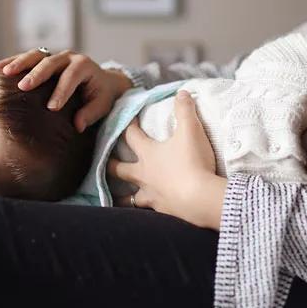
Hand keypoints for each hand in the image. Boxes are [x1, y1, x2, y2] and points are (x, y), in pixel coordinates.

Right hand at [0, 49, 132, 131]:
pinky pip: (26, 58)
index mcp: (84, 66)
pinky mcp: (44, 58)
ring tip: (4, 72)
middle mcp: (68, 57)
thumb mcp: (102, 105)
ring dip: (19, 63)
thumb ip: (91, 113)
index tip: (51, 107)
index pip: (72, 77)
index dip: (62, 91)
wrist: (101, 81)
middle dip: (36, 74)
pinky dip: (12, 61)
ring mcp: (54, 55)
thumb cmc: (101, 95)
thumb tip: (77, 125)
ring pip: (35, 55)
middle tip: (23, 87)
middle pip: (50, 63)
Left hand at [108, 91, 226, 229]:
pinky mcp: (162, 211)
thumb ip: (185, 110)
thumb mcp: (191, 131)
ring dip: (122, 197)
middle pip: (120, 169)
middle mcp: (144, 175)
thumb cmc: (192, 161)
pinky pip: (148, 212)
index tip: (126, 118)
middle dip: (112, 164)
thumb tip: (181, 92)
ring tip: (117, 199)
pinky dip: (146, 211)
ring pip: (129, 198)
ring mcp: (151, 195)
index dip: (128, 125)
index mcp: (148, 153)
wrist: (200, 198)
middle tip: (106, 162)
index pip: (131, 136)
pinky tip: (147, 214)